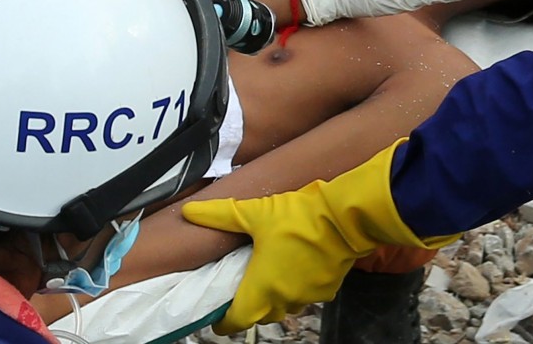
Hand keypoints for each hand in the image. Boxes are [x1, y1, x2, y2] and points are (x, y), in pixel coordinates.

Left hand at [182, 143, 458, 333]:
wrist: (344, 220)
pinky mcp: (327, 290)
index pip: (236, 320)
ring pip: (283, 307)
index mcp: (261, 289)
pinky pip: (304, 296)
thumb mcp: (254, 214)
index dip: (223, 321)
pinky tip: (293, 266)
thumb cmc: (295, 219)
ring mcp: (307, 298)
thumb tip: (188, 211)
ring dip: (273, 297)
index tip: (215, 317)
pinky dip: (295, 287)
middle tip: (238, 290)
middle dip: (248, 307)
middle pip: (259, 315)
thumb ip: (220, 215)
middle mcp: (283, 301)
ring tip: (265, 276)